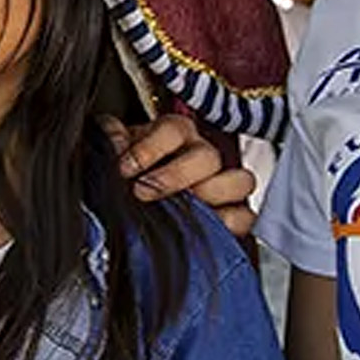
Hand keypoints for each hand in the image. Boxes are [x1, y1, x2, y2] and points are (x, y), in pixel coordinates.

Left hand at [110, 115, 258, 237]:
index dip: (150, 147)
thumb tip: (113, 138)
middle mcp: (203, 154)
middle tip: (144, 192)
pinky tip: (205, 229)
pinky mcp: (234, 212)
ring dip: (210, 196)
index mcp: (176, 134)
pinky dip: (231, 223)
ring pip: (240, 181)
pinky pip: (246, 215)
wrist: (139, 200)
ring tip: (180, 212)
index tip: (125, 168)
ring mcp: (224, 183)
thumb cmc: (132, 174)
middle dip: (175, 177)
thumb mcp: (118, 156)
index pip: (173, 129)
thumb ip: (113, 142)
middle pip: (208, 157)